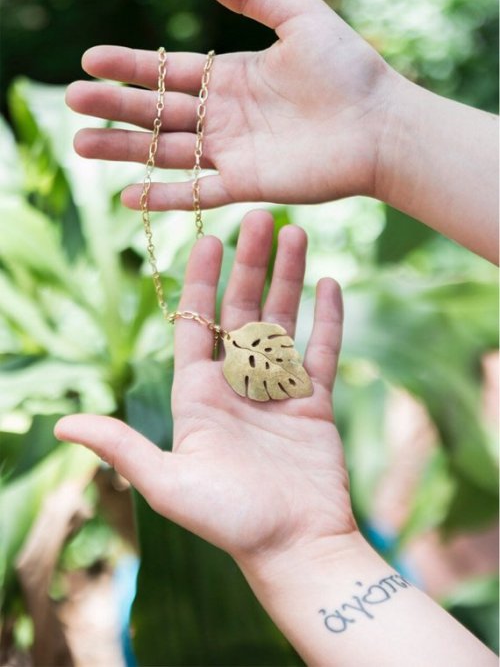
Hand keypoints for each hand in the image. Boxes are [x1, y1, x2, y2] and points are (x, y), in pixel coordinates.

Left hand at [55, 210, 355, 566]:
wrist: (294, 547)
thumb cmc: (228, 519)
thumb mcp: (167, 481)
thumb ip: (121, 446)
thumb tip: (61, 425)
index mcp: (199, 395)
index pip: (196, 322)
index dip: (200, 280)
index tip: (208, 237)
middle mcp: (237, 385)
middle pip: (243, 310)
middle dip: (250, 264)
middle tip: (258, 218)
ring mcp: (278, 391)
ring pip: (284, 321)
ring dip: (290, 279)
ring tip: (297, 235)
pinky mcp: (314, 402)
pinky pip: (323, 350)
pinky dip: (328, 318)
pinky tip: (331, 283)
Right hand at [65, 0, 400, 211]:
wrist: (382, 124)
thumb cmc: (349, 69)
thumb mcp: (299, 17)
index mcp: (232, 76)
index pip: (169, 70)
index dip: (130, 66)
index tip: (90, 60)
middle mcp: (226, 115)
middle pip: (159, 111)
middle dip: (115, 105)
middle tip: (72, 100)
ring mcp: (234, 152)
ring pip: (168, 152)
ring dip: (126, 149)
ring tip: (82, 144)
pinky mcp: (248, 185)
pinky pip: (199, 192)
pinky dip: (166, 196)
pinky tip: (129, 196)